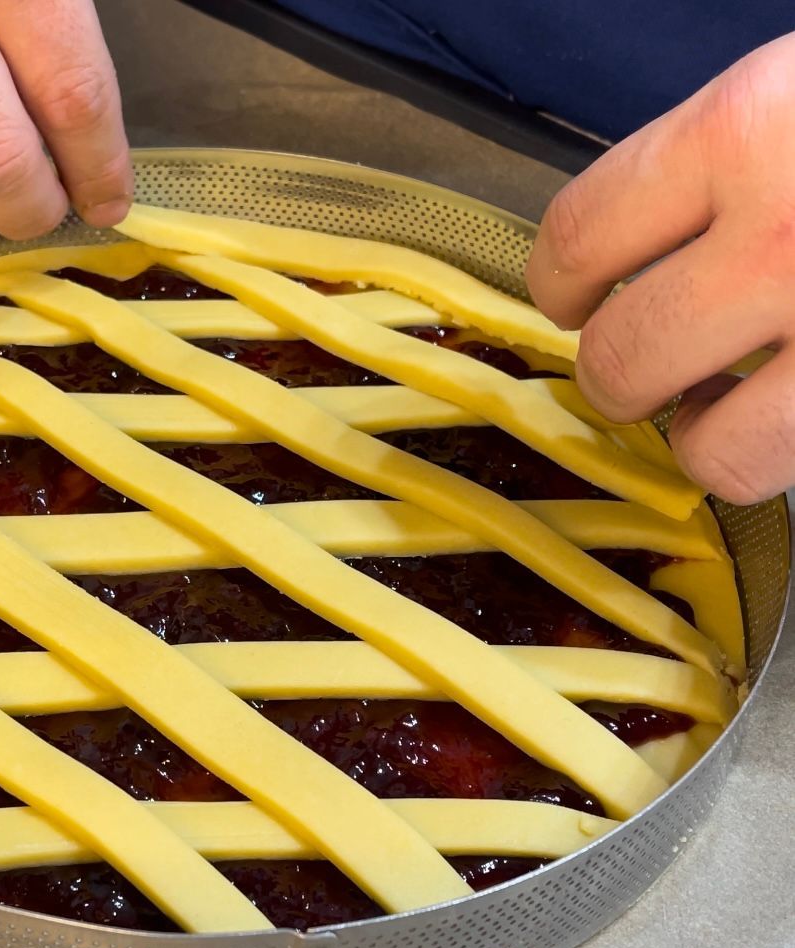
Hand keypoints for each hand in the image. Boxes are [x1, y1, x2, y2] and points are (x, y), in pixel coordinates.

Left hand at [526, 33, 794, 504]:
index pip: (576, 239)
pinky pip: (784, 468)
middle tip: (646, 364)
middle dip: (620, 373)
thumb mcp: (791, 97)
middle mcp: (785, 233)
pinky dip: (769, 452)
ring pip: (709, 449)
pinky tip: (783, 411)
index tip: (573, 299)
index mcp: (743, 130)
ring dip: (698, 437)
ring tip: (720, 406)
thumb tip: (629, 248)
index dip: (558, 286)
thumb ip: (711, 166)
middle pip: (624, 358)